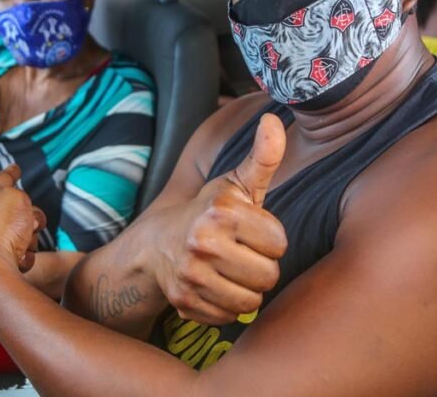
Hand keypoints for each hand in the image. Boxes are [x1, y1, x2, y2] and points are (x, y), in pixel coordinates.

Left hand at [0, 165, 45, 277]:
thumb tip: (25, 215)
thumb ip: (21, 196)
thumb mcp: (15, 195)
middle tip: (23, 220)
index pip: (1, 179)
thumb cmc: (0, 227)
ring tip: (20, 240)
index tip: (16, 168)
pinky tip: (18, 255)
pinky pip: (28, 247)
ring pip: (29, 228)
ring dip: (31, 233)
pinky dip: (27, 251)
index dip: (11, 172)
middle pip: (21, 207)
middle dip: (29, 213)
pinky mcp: (4, 256)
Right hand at [151, 114, 288, 324]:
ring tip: (231, 271)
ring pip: (251, 301)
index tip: (251, 232)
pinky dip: (226, 306)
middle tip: (241, 253)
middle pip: (268, 276)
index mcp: (221, 210)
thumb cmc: (210, 212)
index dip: (269, 238)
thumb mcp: (236, 184)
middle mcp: (203, 242)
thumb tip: (273, 119)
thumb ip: (263, 157)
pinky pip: (229, 317)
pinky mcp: (184, 303)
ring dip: (246, 288)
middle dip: (260, 266)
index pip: (279, 243)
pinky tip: (215, 286)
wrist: (157, 244)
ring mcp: (191, 275)